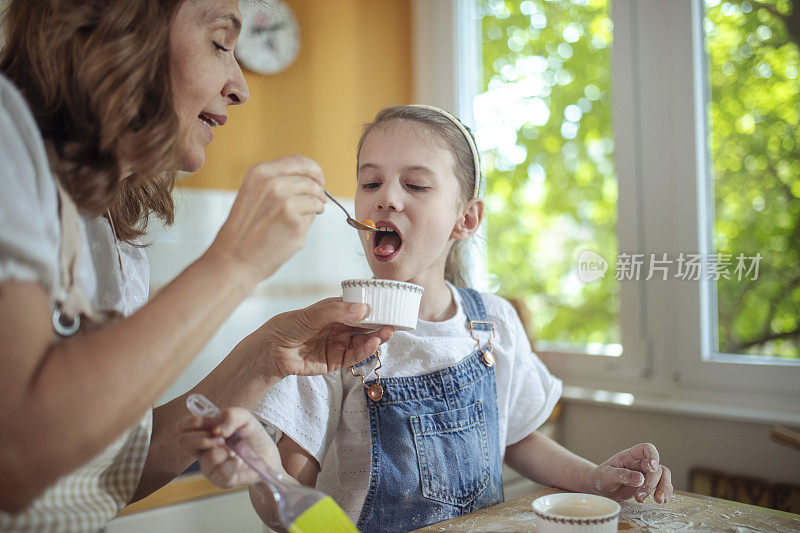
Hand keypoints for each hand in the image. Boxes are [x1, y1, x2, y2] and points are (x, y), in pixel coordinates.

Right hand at [177, 408, 282, 488]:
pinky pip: (222, 472)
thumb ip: (231, 415)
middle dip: (203, 438)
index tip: (212, 423)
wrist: (268, 457)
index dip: (192, 422)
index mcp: (205, 432)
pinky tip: (240, 462)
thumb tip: (217, 429)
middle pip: (182, 442)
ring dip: (225, 451)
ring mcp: (209, 466)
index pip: (183, 427)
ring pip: (207, 458)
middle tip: (222, 438)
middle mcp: (202, 450)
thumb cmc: (252, 437)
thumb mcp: (245, 418)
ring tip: (236, 450)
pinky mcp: (220, 480)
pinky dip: (234, 464)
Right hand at [206, 155, 326, 283]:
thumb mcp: (254, 193)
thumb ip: (278, 182)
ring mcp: (285, 201)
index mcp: (260, 172)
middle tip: (320, 199)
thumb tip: (310, 177)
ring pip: (316, 194)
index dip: (314, 170)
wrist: (234, 259)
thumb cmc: (245, 230)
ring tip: (311, 213)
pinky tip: (299, 226)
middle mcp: (272, 183)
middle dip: (319, 188)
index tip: (319, 179)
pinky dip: (312, 218)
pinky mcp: (295, 221)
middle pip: (311, 178)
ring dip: (318, 203)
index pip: (299, 161)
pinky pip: (315, 212)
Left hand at [241, 298, 393, 379]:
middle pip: (366, 325)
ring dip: (377, 337)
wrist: (272, 350)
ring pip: (364, 340)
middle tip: (394, 320)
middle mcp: (341, 327)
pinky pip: (355, 355)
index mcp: (336, 311)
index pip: (360, 307)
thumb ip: (337, 312)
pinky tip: (374, 343)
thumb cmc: (289, 325)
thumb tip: (363, 309)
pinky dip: (366, 350)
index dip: (374, 306)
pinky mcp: (337, 361)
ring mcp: (340, 344)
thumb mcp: (312, 314)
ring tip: (387, 332)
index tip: (389, 304)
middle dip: (380, 323)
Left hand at [589, 443, 672, 502]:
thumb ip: (622, 475)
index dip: (653, 456)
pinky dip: (664, 494)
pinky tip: (661, 501)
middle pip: (657, 467)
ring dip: (663, 488)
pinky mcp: (648, 486)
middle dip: (653, 482)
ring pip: (663, 477)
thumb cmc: (602, 478)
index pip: (646, 449)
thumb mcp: (608, 475)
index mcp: (630, 456)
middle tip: (641, 495)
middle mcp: (640, 464)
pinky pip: (661, 487)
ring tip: (658, 501)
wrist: (600, 488)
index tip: (652, 467)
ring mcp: (646, 474)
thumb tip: (640, 479)